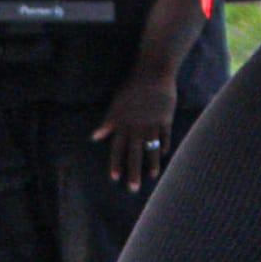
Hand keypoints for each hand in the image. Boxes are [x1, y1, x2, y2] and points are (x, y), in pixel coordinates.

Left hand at [91, 68, 176, 189]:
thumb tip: (95, 137)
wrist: (153, 72)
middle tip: (133, 188)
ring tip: (152, 176)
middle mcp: (137, 127)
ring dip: (152, 163)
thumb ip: (108, 122)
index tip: (114, 178)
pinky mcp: (165, 119)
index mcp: (123, 123)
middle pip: (134, 153)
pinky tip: (164, 155)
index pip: (117, 148)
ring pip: (151, 148)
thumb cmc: (132, 87)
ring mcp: (152, 123)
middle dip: (133, 171)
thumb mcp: (116, 104)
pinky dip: (164, 146)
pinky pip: (165, 136)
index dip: (115, 163)